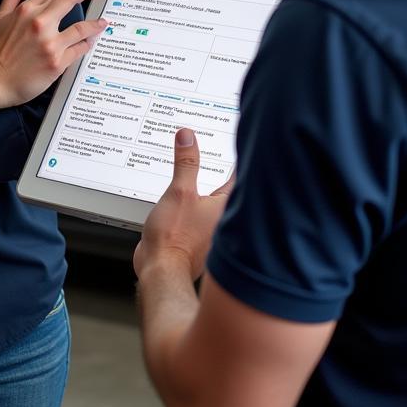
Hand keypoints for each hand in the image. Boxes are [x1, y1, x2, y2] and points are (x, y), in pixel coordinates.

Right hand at [0, 0, 108, 107]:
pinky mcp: (56, 62)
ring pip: (82, 26)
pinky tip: (93, 41)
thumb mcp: (1, 16)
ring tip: (104, 20)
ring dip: (96, 22)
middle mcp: (39, 23)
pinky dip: (88, 43)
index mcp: (27, 10)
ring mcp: (49, 43)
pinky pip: (79, 49)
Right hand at [134, 128, 234, 281]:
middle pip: (232, 188)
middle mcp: (224, 219)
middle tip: (231, 150)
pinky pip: (204, 213)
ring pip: (218, 202)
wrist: (161, 270)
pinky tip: (193, 198)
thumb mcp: (179, 192)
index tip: (244, 141)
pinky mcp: (198, 237)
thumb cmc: (174, 238)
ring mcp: (212, 229)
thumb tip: (187, 137)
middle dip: (230, 170)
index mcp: (226, 206)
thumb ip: (185, 163)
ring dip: (214, 186)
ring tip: (212, 169)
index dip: (241, 156)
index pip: (240, 175)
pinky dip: (201, 202)